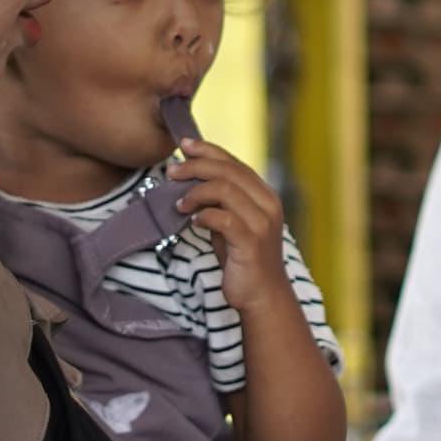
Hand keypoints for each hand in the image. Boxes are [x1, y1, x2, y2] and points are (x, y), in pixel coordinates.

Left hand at [172, 140, 289, 297]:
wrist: (261, 295)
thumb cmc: (242, 258)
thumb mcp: (231, 223)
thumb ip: (220, 202)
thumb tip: (190, 179)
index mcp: (264, 195)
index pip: (235, 162)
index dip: (208, 150)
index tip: (184, 145)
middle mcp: (268, 203)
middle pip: (229, 171)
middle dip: (196, 167)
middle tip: (172, 172)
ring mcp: (262, 222)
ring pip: (226, 190)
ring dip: (196, 192)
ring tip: (178, 203)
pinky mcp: (251, 242)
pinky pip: (223, 218)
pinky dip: (203, 215)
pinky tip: (192, 221)